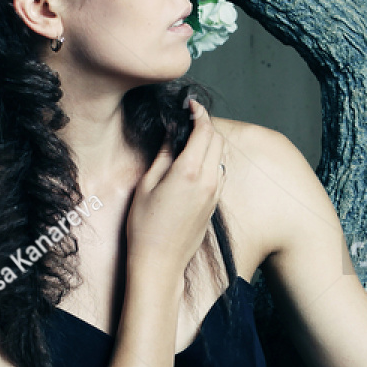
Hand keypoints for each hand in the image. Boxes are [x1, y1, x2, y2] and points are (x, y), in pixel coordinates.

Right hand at [126, 98, 226, 285]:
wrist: (160, 262)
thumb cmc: (145, 225)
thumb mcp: (147, 184)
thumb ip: (163, 154)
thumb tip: (171, 133)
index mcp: (189, 171)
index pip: (204, 130)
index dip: (199, 112)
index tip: (190, 105)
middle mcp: (208, 180)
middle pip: (218, 140)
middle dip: (206, 125)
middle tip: (188, 119)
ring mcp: (214, 193)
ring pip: (221, 156)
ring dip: (211, 142)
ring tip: (190, 140)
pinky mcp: (215, 204)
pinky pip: (219, 173)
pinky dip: (212, 160)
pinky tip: (195, 162)